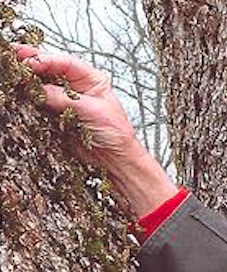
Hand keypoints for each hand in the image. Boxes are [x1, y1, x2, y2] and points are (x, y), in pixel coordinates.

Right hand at [14, 44, 176, 215]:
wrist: (115, 159)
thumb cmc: (116, 135)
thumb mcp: (92, 111)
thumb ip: (65, 98)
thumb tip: (40, 89)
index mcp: (91, 79)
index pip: (65, 63)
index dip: (45, 59)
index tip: (29, 61)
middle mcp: (76, 86)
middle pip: (49, 69)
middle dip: (30, 63)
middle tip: (13, 58)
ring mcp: (64, 100)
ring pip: (40, 84)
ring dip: (26, 79)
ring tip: (12, 74)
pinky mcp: (55, 114)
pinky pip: (38, 102)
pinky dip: (27, 97)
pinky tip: (17, 92)